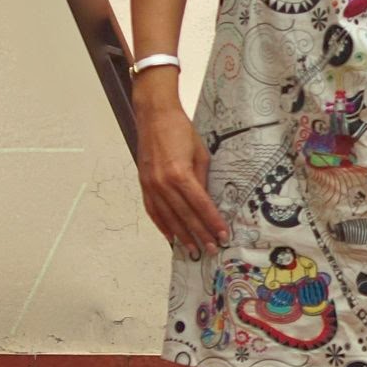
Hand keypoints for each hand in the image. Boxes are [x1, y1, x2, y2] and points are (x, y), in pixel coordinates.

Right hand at [135, 101, 228, 258]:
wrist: (154, 116)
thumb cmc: (180, 130)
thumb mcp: (200, 153)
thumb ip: (202, 179)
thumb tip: (207, 201)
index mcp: (180, 174)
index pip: (200, 205)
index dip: (212, 222)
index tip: (222, 235)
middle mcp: (163, 183)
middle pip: (185, 215)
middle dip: (200, 234)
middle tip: (211, 249)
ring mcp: (151, 185)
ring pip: (168, 217)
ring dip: (182, 235)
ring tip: (193, 250)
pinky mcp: (144, 184)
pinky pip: (153, 210)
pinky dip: (162, 225)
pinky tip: (171, 236)